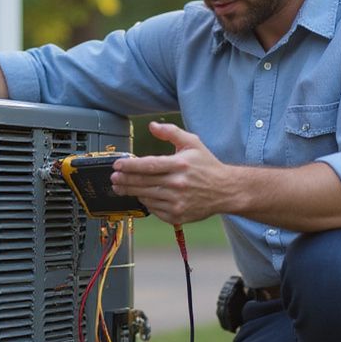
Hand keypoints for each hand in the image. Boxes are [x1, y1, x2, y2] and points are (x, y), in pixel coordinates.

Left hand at [110, 121, 229, 225]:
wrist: (226, 190)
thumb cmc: (208, 166)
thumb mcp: (192, 143)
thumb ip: (171, 132)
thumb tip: (152, 126)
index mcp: (180, 164)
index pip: (148, 165)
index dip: (129, 166)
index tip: (117, 165)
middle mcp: (178, 184)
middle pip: (142, 182)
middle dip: (124, 180)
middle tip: (114, 178)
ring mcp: (177, 202)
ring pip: (146, 197)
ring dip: (131, 192)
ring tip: (121, 187)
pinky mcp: (178, 215)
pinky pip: (154, 209)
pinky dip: (146, 202)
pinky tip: (141, 196)